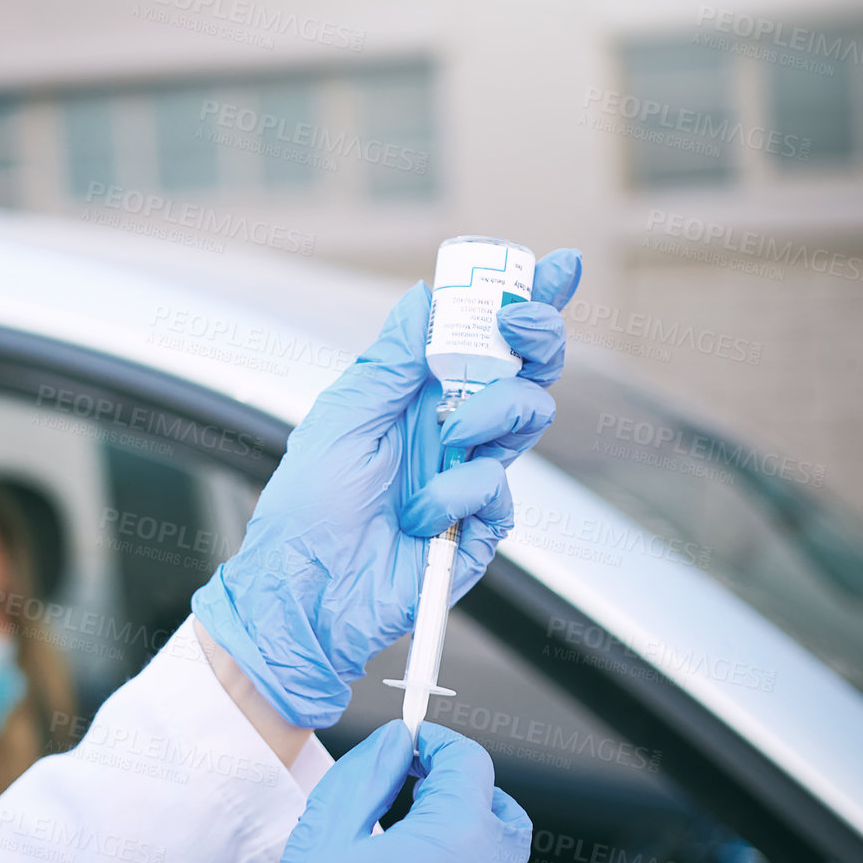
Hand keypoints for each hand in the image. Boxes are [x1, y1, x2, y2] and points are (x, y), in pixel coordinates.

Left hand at [191, 250, 581, 728]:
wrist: (306, 594)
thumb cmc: (307, 511)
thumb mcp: (340, 420)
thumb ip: (391, 362)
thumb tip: (426, 299)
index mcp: (415, 396)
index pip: (479, 337)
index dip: (523, 301)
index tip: (556, 268)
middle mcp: (449, 429)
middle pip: (524, 368)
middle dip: (536, 336)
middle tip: (520, 326)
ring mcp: (468, 476)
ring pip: (526, 417)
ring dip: (489, 415)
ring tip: (449, 438)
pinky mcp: (478, 527)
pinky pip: (500, 492)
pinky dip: (461, 496)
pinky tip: (423, 517)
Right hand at [236, 722, 532, 862]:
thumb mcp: (324, 837)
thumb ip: (366, 775)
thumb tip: (394, 742)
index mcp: (458, 840)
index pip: (471, 763)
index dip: (437, 743)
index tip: (411, 745)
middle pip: (500, 809)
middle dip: (461, 788)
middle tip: (414, 788)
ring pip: (498, 861)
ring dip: (464, 839)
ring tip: (406, 846)